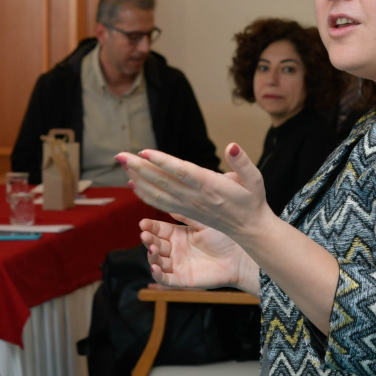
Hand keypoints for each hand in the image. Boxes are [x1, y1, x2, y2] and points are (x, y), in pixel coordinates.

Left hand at [118, 144, 271, 243]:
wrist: (249, 229)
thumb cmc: (252, 200)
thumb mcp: (255, 179)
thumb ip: (243, 163)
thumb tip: (232, 146)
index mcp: (211, 185)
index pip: (182, 172)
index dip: (162, 162)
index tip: (144, 151)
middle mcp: (195, 197)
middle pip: (162, 181)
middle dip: (139, 167)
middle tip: (120, 155)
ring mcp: (187, 206)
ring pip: (157, 193)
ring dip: (137, 178)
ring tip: (122, 164)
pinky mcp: (184, 212)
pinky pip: (159, 203)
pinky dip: (144, 194)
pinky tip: (132, 184)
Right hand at [140, 214, 260, 294]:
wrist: (241, 258)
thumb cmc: (225, 238)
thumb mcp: (203, 222)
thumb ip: (186, 214)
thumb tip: (169, 199)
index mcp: (179, 234)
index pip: (158, 229)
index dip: (149, 226)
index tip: (143, 223)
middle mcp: (176, 249)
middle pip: (154, 244)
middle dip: (147, 239)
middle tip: (145, 235)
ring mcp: (178, 265)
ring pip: (156, 261)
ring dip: (151, 255)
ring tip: (152, 249)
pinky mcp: (182, 280)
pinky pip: (165, 279)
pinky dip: (157, 274)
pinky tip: (154, 266)